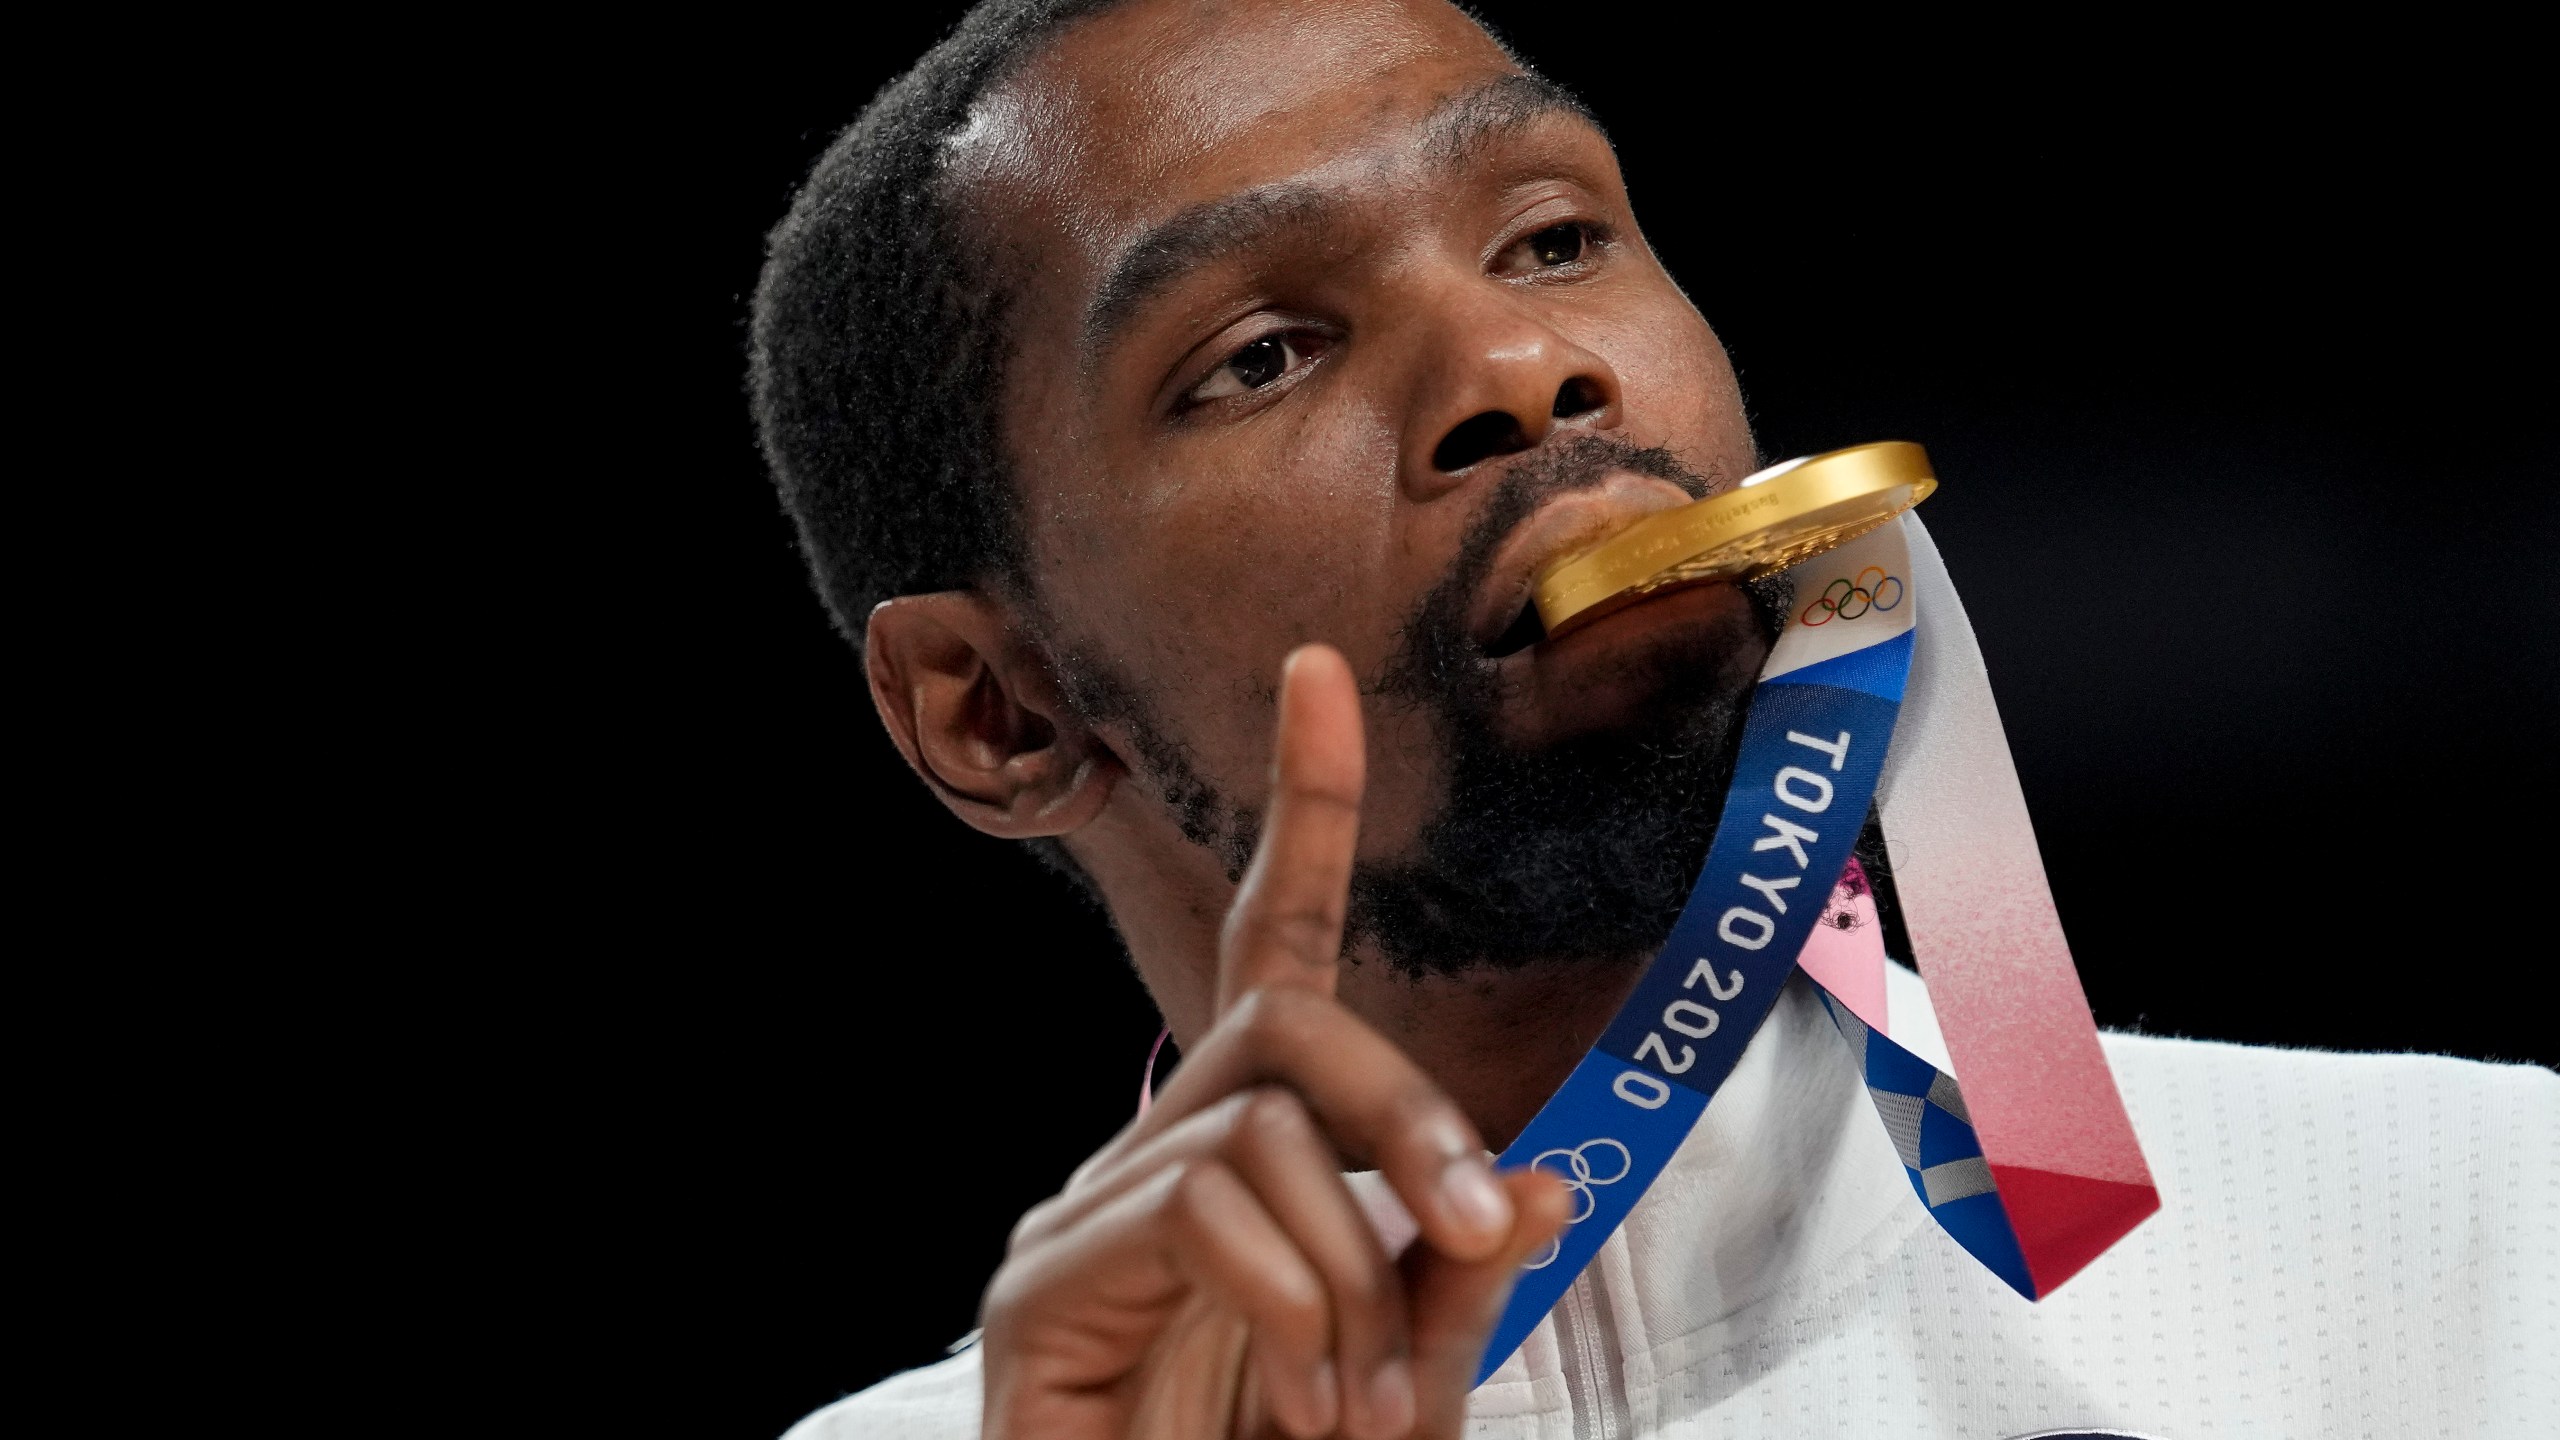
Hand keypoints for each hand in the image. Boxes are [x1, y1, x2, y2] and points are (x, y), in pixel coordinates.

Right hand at [978, 645, 1568, 1439]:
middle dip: (1402, 1107)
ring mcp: (1087, 1214)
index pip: (1279, 957)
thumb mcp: (1415, 1385)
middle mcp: (1161, 1155)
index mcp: (1256, 1158)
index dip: (1302, 816)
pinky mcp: (1035, 1282)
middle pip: (1279, 1017)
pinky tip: (1293, 1391)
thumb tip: (1535, 1176)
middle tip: (1478, 1217)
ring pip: (1250, 1121)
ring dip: (1348, 1264)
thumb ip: (1457, 1271)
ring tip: (1356, 1405)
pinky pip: (1186, 1200)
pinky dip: (1280, 1295)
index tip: (1318, 677)